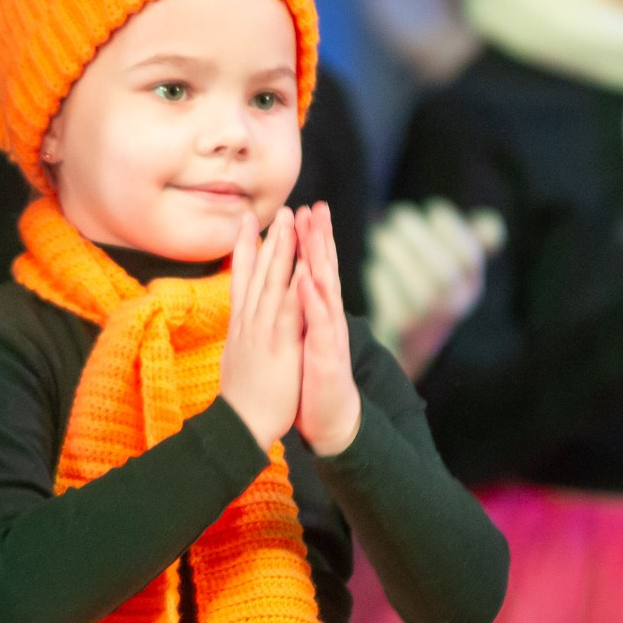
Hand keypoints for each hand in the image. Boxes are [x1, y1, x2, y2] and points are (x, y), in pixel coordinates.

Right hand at [218, 208, 301, 450]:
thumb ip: (238, 338)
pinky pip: (287, 311)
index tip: (249, 222)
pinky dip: (294, 287)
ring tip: (290, 222)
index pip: (242, 279)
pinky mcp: (277, 346)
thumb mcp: (234, 359)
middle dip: (269, 240)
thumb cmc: (240, 399)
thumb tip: (236, 327)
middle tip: (279, 210)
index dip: (245, 249)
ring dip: (281, 251)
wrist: (238, 426)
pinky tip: (303, 266)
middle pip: (257, 273)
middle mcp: (248, 322)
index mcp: (240, 325)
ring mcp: (261, 332)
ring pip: (271, 283)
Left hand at [293, 203, 362, 453]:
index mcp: (315, 312)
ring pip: (325, 289)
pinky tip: (306, 279)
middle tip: (316, 206)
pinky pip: (320, 322)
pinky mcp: (328, 353)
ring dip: (320, 258)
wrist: (328, 416)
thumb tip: (293, 287)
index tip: (304, 209)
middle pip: (324, 270)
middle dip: (320, 237)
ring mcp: (329, 333)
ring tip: (314, 231)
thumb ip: (300, 311)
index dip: (311, 239)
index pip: (314, 268)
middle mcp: (325, 317)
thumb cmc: (312, 376)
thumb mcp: (302, 336)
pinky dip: (313, 299)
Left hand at [366, 198, 505, 380]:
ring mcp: (429, 320)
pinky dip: (380, 275)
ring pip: (416, 286)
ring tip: (381, 236)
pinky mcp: (401, 326)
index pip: (470, 257)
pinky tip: (377, 267)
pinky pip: (390, 297)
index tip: (433, 210)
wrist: (407, 340)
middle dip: (416, 235)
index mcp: (471, 284)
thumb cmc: (431, 287)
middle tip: (397, 216)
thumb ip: (475, 240)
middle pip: (443, 273)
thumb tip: (490, 224)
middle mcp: (456, 305)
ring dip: (393, 251)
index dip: (451, 227)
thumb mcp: (456, 264)